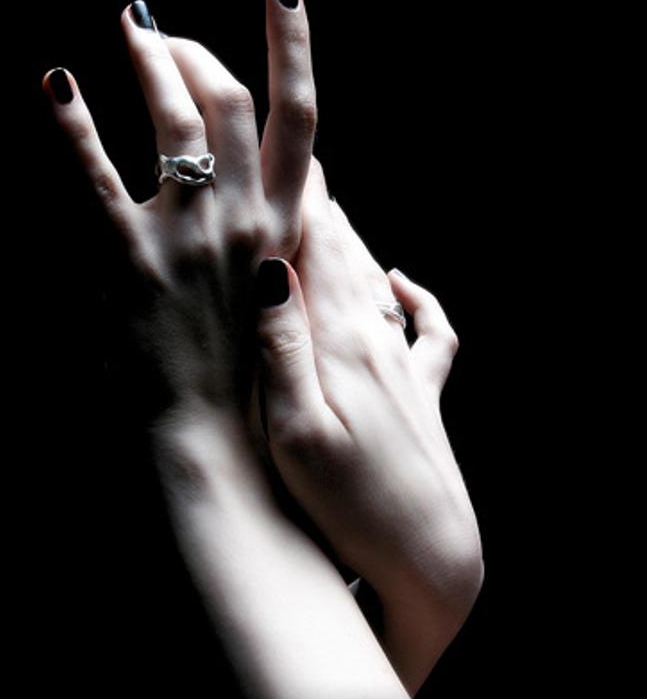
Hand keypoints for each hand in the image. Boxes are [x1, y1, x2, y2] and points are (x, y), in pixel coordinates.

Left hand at [40, 0, 320, 430]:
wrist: (216, 445)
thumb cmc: (251, 385)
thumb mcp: (283, 302)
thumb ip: (278, 238)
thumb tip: (270, 199)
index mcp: (286, 228)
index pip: (305, 116)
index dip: (295, 44)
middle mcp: (245, 219)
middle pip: (231, 99)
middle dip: (196, 49)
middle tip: (160, 29)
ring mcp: (188, 237)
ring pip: (175, 118)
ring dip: (150, 63)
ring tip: (127, 29)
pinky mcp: (130, 261)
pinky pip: (95, 175)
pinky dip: (73, 125)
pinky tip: (56, 84)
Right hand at [251, 155, 482, 688]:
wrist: (431, 560)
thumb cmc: (350, 507)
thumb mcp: (297, 434)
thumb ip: (281, 349)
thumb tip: (267, 270)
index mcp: (339, 344)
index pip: (313, 246)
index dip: (292, 189)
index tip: (267, 138)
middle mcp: (376, 341)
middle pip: (345, 250)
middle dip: (316, 197)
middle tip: (290, 143)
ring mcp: (404, 368)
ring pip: (375, 279)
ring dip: (351, 236)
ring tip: (330, 196)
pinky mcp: (422, 398)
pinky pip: (426, 330)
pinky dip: (414, 297)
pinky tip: (403, 282)